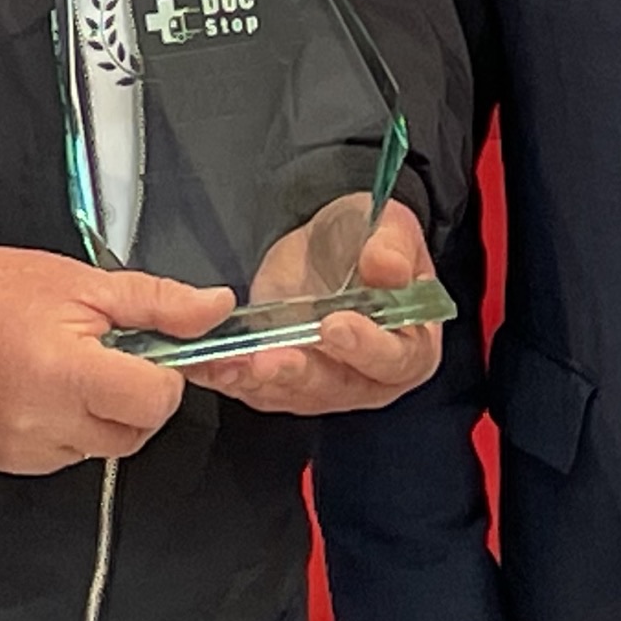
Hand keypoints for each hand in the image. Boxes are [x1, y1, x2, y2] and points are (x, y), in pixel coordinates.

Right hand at [0, 244, 233, 474]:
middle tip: (102, 358)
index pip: (154, 402)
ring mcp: (23, 450)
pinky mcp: (6, 464)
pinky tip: (41, 394)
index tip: (140, 351)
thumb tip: (218, 309)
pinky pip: (64, 457)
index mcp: (66, 371)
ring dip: (100, 416)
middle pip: (134, 433)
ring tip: (66, 373)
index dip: (160, 376)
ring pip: (101, 449)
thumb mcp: (85, 283)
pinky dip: (67, 430)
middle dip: (133, 398)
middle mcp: (44, 421)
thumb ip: (159, 302)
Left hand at [184, 200, 443, 415]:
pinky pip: (256, 389)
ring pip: (292, 393)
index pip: (396, 359)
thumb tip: (386, 266)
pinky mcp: (283, 383)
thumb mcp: (388, 226)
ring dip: (258, 381)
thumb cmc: (367, 240)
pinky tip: (208, 364)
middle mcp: (370, 378)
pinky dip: (230, 377)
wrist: (327, 247)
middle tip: (270, 358)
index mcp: (412, 344)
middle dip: (300, 373)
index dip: (368, 347)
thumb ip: (393, 246)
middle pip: (338, 387)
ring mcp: (324, 386)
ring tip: (232, 363)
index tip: (335, 325)